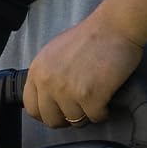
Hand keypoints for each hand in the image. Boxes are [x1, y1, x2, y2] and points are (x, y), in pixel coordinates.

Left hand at [21, 15, 143, 128]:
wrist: (114, 27)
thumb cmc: (89, 37)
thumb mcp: (53, 53)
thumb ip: (46, 74)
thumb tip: (47, 97)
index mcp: (37, 71)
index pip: (32, 107)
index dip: (46, 114)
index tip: (58, 113)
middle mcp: (48, 82)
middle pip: (52, 119)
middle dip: (67, 119)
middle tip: (80, 111)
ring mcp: (68, 90)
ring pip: (75, 121)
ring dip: (87, 115)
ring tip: (95, 103)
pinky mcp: (90, 96)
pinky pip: (95, 117)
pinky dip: (103, 113)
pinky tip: (106, 102)